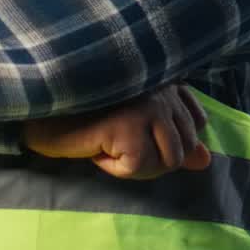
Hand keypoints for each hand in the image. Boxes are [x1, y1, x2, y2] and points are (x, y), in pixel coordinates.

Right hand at [22, 85, 211, 179]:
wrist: (42, 113)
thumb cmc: (85, 116)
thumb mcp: (136, 128)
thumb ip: (173, 139)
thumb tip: (206, 162)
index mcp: (164, 80)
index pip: (196, 123)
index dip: (169, 140)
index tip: (133, 133)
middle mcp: (161, 88)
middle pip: (184, 148)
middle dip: (151, 158)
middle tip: (116, 144)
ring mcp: (148, 105)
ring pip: (168, 161)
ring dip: (136, 166)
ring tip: (108, 146)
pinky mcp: (129, 125)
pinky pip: (139, 168)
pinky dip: (115, 168)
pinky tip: (97, 149)